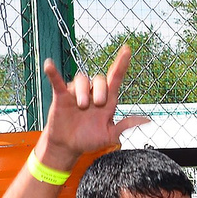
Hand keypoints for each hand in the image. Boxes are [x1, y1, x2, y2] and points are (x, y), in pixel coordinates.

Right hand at [39, 47, 149, 166]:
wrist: (69, 147)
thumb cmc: (89, 140)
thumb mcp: (110, 135)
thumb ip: (125, 125)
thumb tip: (147, 119)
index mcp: (107, 101)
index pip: (116, 78)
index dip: (121, 64)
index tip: (127, 50)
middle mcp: (92, 93)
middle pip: (100, 79)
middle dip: (101, 90)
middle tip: (98, 105)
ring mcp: (76, 93)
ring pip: (82, 79)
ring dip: (83, 91)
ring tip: (81, 106)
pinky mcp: (61, 96)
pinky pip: (57, 81)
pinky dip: (53, 73)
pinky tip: (49, 65)